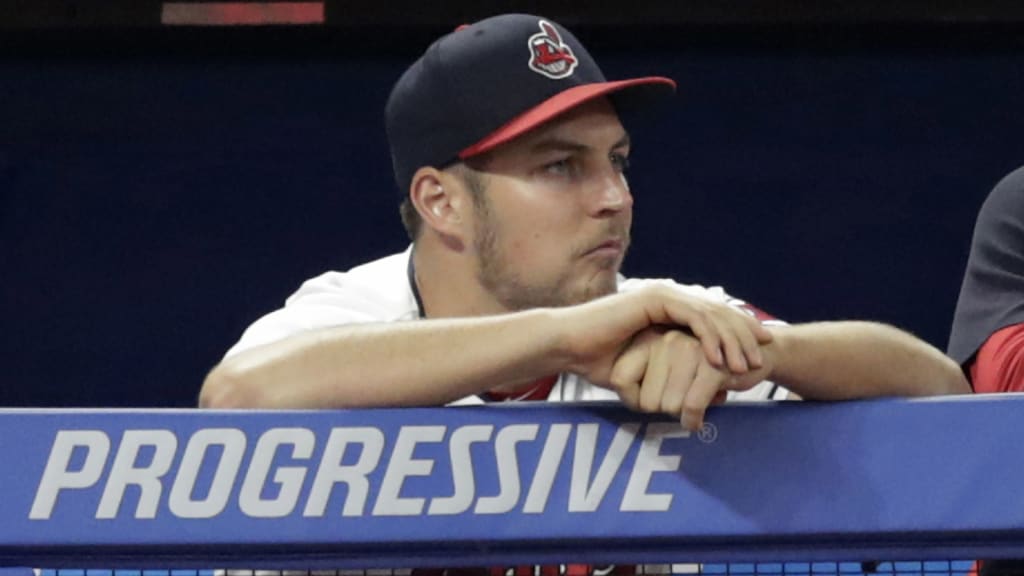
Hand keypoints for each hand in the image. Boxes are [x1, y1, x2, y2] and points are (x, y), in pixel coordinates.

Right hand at [558, 284, 771, 384]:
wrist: (569, 347)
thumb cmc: (599, 362)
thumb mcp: (647, 371)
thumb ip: (674, 375)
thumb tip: (706, 397)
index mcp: (668, 311)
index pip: (713, 320)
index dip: (738, 337)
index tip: (757, 357)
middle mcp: (668, 298)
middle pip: (718, 314)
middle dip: (744, 335)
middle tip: (762, 358)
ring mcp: (662, 296)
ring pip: (710, 314)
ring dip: (732, 339)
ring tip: (747, 363)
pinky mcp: (654, 299)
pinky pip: (692, 317)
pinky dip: (709, 337)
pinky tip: (720, 358)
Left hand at [607, 327, 771, 429]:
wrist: (755, 353)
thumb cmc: (703, 366)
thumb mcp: (666, 364)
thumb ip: (640, 374)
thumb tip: (617, 391)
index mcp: (648, 338)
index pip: (621, 380)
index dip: (633, 400)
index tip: (649, 401)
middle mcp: (665, 340)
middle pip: (647, 401)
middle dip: (664, 409)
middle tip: (680, 399)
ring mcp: (689, 351)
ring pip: (669, 406)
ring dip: (681, 414)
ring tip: (692, 401)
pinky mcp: (712, 365)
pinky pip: (691, 406)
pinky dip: (692, 420)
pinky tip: (696, 422)